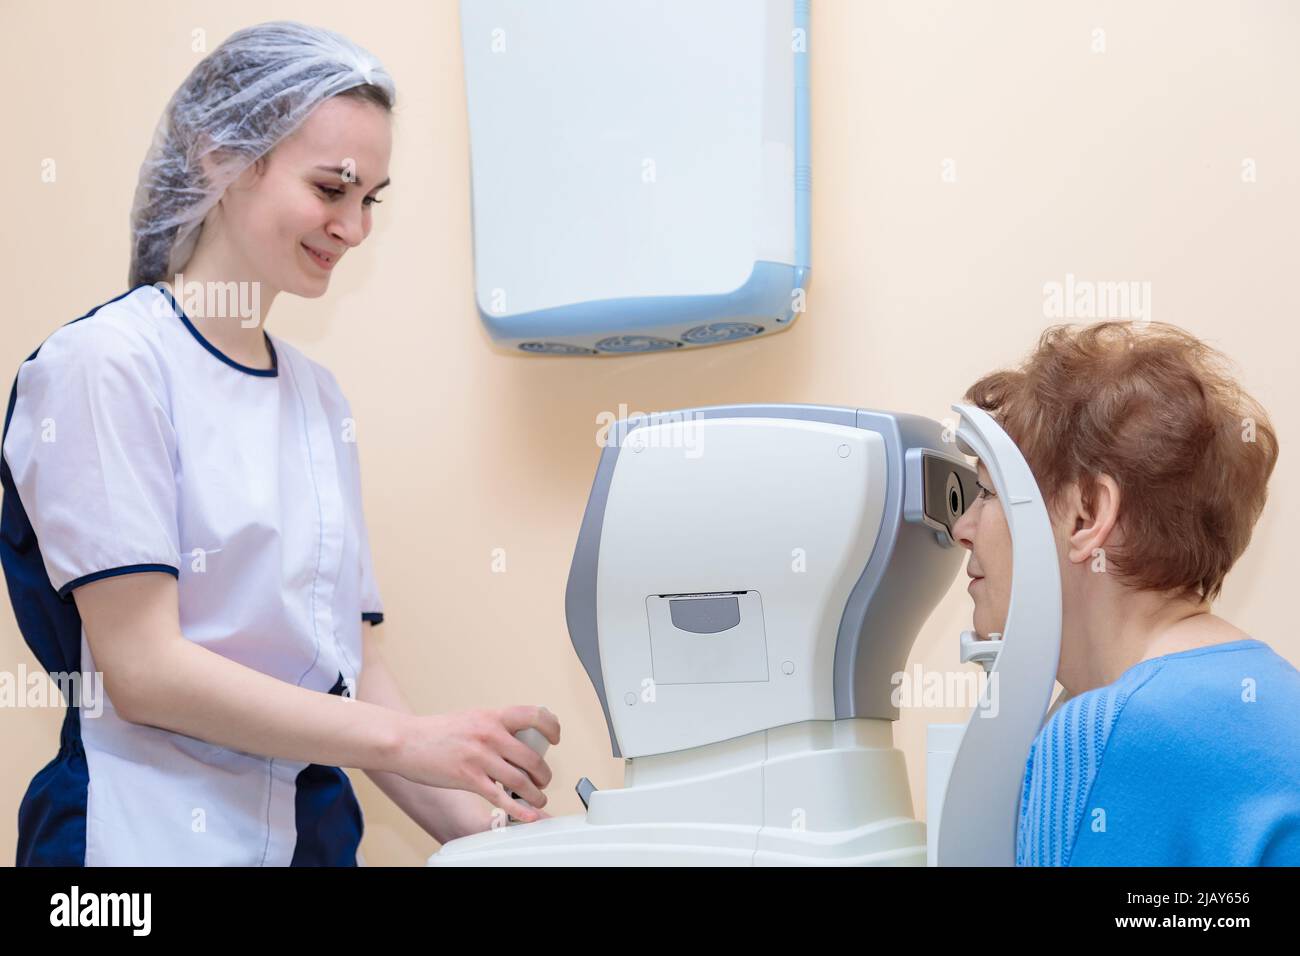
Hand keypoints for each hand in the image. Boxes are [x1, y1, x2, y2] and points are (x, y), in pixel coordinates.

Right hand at [394, 705, 560, 822]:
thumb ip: (496, 727)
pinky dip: (519, 809)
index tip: (554, 738)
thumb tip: (519, 739)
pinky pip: (501, 798)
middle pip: (532, 757)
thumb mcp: (473, 718)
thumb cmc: (437, 732)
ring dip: (535, 793)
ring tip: (537, 798)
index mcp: (492, 717)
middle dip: (544, 774)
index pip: (535, 716)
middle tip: (543, 780)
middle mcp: (490, 735)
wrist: (406, 741)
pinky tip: (528, 813)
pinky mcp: (469, 779)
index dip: (552, 728)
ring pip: (521, 780)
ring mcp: (480, 758)